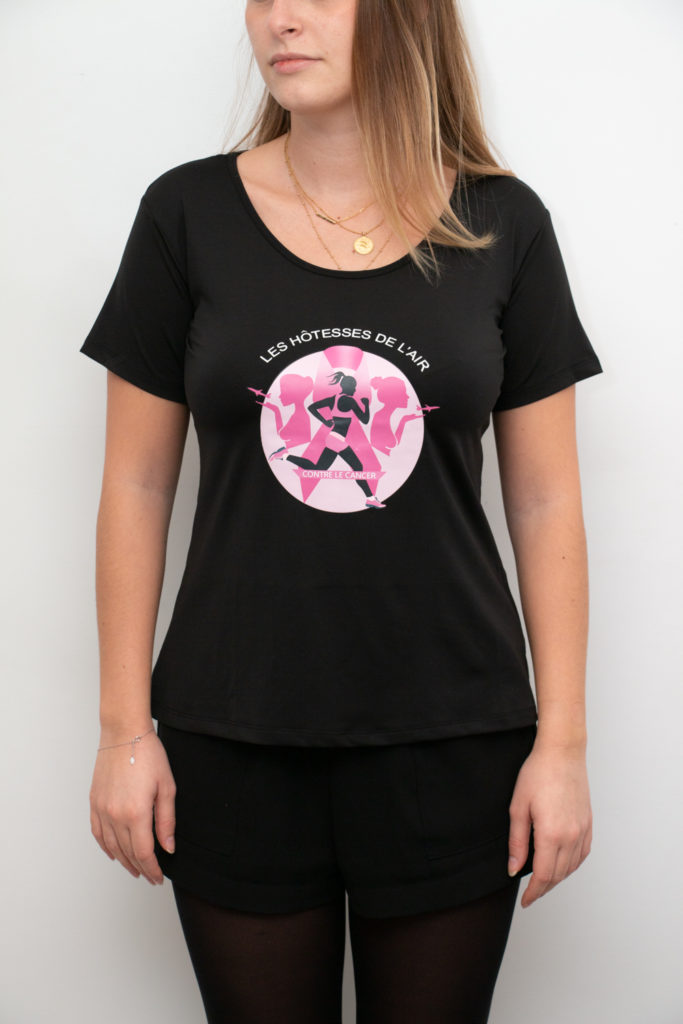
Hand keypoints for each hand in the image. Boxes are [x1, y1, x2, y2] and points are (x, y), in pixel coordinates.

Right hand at [90, 728, 176, 885]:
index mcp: (136, 813)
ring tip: (135, 868)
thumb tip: (168, 847)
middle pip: (127, 853)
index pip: (143, 853)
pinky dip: (106, 846)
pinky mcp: (94, 802)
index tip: (159, 877)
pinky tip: (114, 853)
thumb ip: (166, 820)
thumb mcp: (166, 787)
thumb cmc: (148, 755)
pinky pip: (97, 833)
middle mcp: (115, 815)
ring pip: (112, 846)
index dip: (152, 869)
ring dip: (124, 861)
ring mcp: (101, 809)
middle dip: (141, 868)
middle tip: (151, 876)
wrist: (124, 733)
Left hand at [507, 741, 591, 907]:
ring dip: (557, 878)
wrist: (562, 753)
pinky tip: (561, 864)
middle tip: (530, 894)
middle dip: (543, 889)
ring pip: (571, 867)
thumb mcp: (518, 807)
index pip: (543, 875)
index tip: (525, 901)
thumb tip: (514, 868)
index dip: (533, 892)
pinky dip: (571, 865)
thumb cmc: (537, 773)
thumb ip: (516, 842)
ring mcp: (582, 830)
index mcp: (552, 834)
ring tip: (542, 881)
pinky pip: (582, 854)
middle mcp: (571, 836)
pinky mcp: (588, 823)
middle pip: (558, 875)